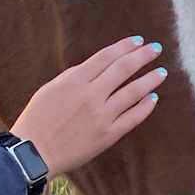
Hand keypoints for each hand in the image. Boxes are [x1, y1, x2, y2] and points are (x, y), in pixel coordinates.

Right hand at [10, 37, 165, 176]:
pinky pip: (132, 118)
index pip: (106, 57)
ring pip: (133, 92)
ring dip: (150, 80)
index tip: (138, 41)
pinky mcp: (107, 135)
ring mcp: (101, 116)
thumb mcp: (49, 89)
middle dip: (142, 56)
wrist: (33, 153)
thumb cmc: (36, 120)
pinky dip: (145, 107)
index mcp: (74, 80)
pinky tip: (153, 98)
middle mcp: (91, 95)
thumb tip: (95, 69)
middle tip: (156, 48)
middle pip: (123, 69)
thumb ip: (73, 78)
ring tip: (161, 72)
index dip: (124, 47)